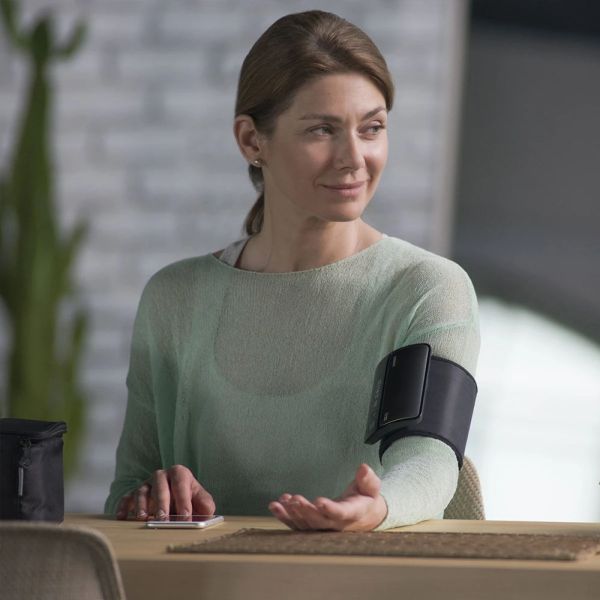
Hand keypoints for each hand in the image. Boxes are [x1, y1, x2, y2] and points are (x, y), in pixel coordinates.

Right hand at [116, 464, 215, 519]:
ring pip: (142, 490)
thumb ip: (205, 503)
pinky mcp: (134, 494)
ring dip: (142, 504)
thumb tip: (206, 511)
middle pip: (160, 484)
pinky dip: (123, 506)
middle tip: (163, 518)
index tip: (185, 517)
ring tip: (144, 518)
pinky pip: (127, 498)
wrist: (176, 501)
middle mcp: (162, 475)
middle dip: (162, 502)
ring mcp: (147, 484)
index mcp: (179, 473)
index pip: (181, 483)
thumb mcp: (201, 500)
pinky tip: (122, 518)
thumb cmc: (190, 500)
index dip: (183, 500)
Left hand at [268, 463, 387, 530]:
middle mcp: (336, 524)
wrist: (363, 515)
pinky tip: (274, 506)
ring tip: (282, 501)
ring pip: (305, 525)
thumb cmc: (365, 498)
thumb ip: (368, 479)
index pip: (341, 513)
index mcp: (352, 513)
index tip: (319, 502)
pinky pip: (297, 525)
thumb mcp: (371, 487)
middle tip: (295, 500)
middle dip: (306, 512)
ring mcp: (323, 527)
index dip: (330, 509)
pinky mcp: (312, 525)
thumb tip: (363, 468)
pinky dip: (285, 517)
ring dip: (292, 514)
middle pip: (319, 522)